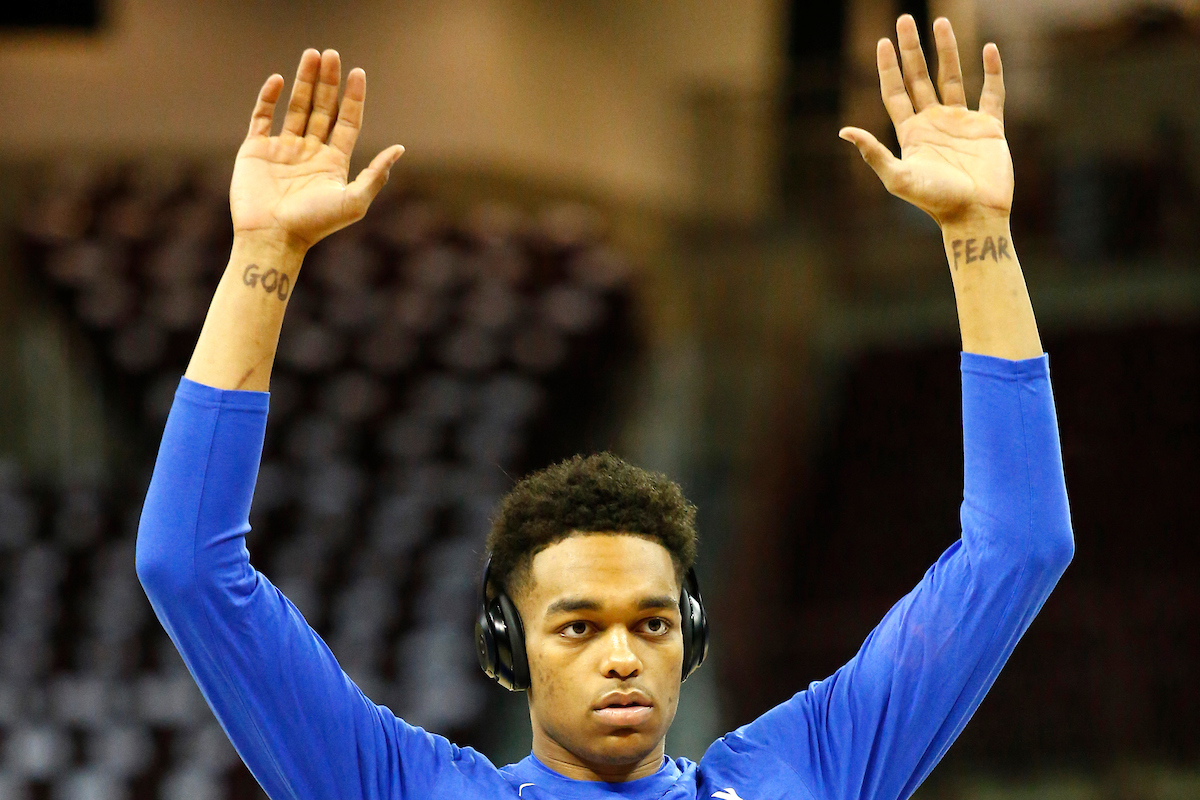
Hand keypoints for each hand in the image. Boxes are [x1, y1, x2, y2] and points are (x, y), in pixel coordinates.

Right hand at [230, 49, 403, 250]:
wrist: (272, 237)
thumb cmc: (314, 224)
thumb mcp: (353, 201)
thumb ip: (375, 175)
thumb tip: (399, 149)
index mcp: (334, 162)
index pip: (347, 121)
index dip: (354, 97)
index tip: (358, 72)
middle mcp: (310, 152)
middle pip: (322, 108)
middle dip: (327, 82)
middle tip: (331, 54)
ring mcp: (282, 149)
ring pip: (295, 107)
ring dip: (303, 81)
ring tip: (311, 55)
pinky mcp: (255, 150)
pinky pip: (262, 117)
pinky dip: (269, 97)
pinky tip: (279, 79)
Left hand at [839, 16, 1010, 226]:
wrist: (974, 215)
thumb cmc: (934, 201)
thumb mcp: (898, 177)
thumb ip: (873, 153)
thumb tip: (843, 131)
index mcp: (911, 132)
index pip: (895, 92)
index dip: (888, 68)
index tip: (882, 42)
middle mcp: (934, 122)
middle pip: (919, 77)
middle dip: (912, 49)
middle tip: (904, 19)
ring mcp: (962, 122)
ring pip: (952, 77)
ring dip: (947, 50)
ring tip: (941, 21)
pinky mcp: (990, 127)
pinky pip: (992, 93)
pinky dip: (991, 71)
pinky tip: (988, 48)